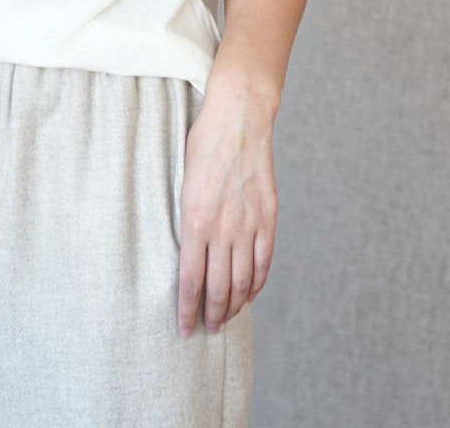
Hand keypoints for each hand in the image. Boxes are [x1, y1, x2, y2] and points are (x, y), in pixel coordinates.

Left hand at [176, 74, 277, 335]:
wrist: (237, 120)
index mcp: (195, 221)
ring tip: (225, 318)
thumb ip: (188, 220)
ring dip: (233, 305)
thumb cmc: (202, 145)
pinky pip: (263, 262)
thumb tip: (186, 252)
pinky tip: (249, 293)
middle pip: (217, 288)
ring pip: (242, 281)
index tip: (184, 329)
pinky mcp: (267, 218)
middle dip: (211, 315)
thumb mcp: (182, 183)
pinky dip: (256, 283)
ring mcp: (248, 225)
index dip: (187, 310)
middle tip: (206, 329)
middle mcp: (223, 229)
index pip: (190, 280)